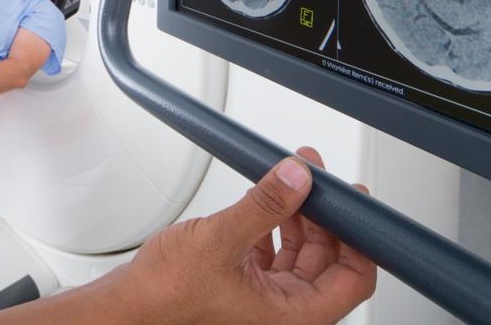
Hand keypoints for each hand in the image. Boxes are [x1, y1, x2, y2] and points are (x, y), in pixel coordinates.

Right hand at [117, 147, 375, 324]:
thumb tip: (298, 179)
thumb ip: (265, 206)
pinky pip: (277, 255)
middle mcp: (284, 311)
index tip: (353, 204)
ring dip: (301, 218)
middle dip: (326, 216)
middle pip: (330, 262)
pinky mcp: (246, 287)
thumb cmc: (167, 296)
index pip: (353, 280)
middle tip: (316, 180)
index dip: (360, 240)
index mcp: (291, 315)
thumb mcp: (221, 239)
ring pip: (304, 257)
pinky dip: (277, 226)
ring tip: (291, 183)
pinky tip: (266, 204)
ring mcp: (266, 301)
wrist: (130, 305)